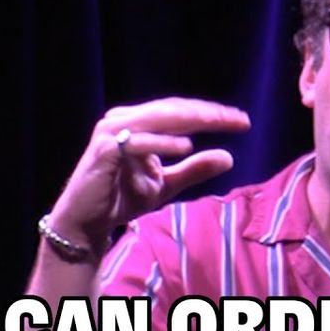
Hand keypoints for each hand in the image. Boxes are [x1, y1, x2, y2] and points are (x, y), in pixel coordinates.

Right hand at [48, 97, 249, 252]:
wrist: (86, 221)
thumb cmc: (123, 198)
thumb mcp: (167, 184)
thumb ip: (195, 170)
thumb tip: (229, 157)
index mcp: (138, 122)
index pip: (180, 111)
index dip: (211, 113)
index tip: (242, 121)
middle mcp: (123, 119)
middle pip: (173, 109)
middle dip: (208, 113)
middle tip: (239, 119)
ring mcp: (111, 132)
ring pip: (158, 117)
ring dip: (191, 120)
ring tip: (219, 123)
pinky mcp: (104, 150)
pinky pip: (137, 142)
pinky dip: (162, 143)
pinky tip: (186, 146)